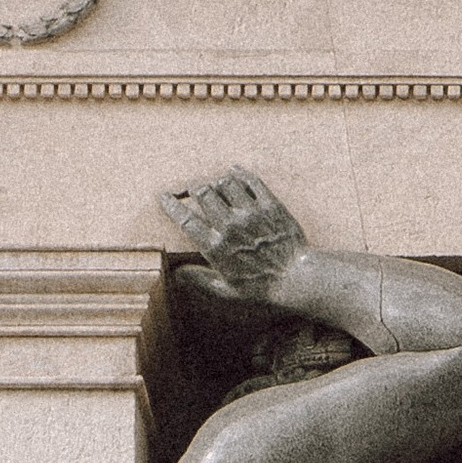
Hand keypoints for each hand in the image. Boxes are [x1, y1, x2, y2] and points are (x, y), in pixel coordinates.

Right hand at [160, 165, 314, 309]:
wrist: (297, 279)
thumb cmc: (261, 288)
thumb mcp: (227, 291)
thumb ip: (200, 279)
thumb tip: (176, 273)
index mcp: (216, 246)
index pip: (185, 219)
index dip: (171, 205)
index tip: (164, 196)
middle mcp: (231, 226)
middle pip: (203, 193)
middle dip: (194, 189)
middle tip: (194, 190)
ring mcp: (251, 214)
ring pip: (225, 183)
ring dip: (216, 182)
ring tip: (216, 186)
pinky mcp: (270, 205)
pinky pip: (251, 180)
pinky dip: (240, 173)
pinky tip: (234, 172)